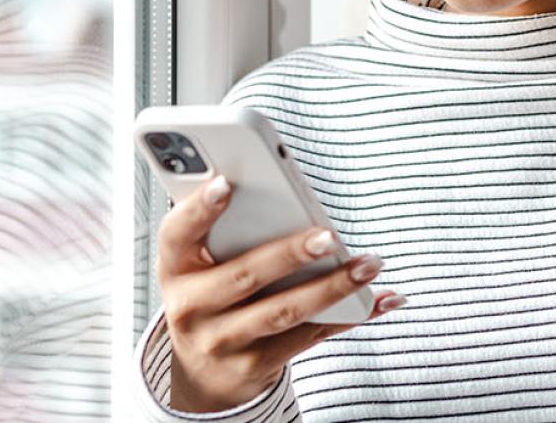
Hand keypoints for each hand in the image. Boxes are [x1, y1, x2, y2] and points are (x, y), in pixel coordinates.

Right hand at [157, 175, 406, 411]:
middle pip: (244, 276)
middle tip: (329, 236)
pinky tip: (379, 298)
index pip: (177, 234)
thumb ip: (228, 226)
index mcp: (176, 268)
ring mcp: (222, 342)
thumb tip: (280, 183)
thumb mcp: (201, 262)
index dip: (198, 209)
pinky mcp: (254, 366)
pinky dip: (349, 316)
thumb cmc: (212, 293)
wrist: (201, 371)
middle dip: (289, 254)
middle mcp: (191, 309)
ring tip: (368, 264)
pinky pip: (309, 337)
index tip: (225, 183)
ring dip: (332, 287)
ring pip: (283, 311)